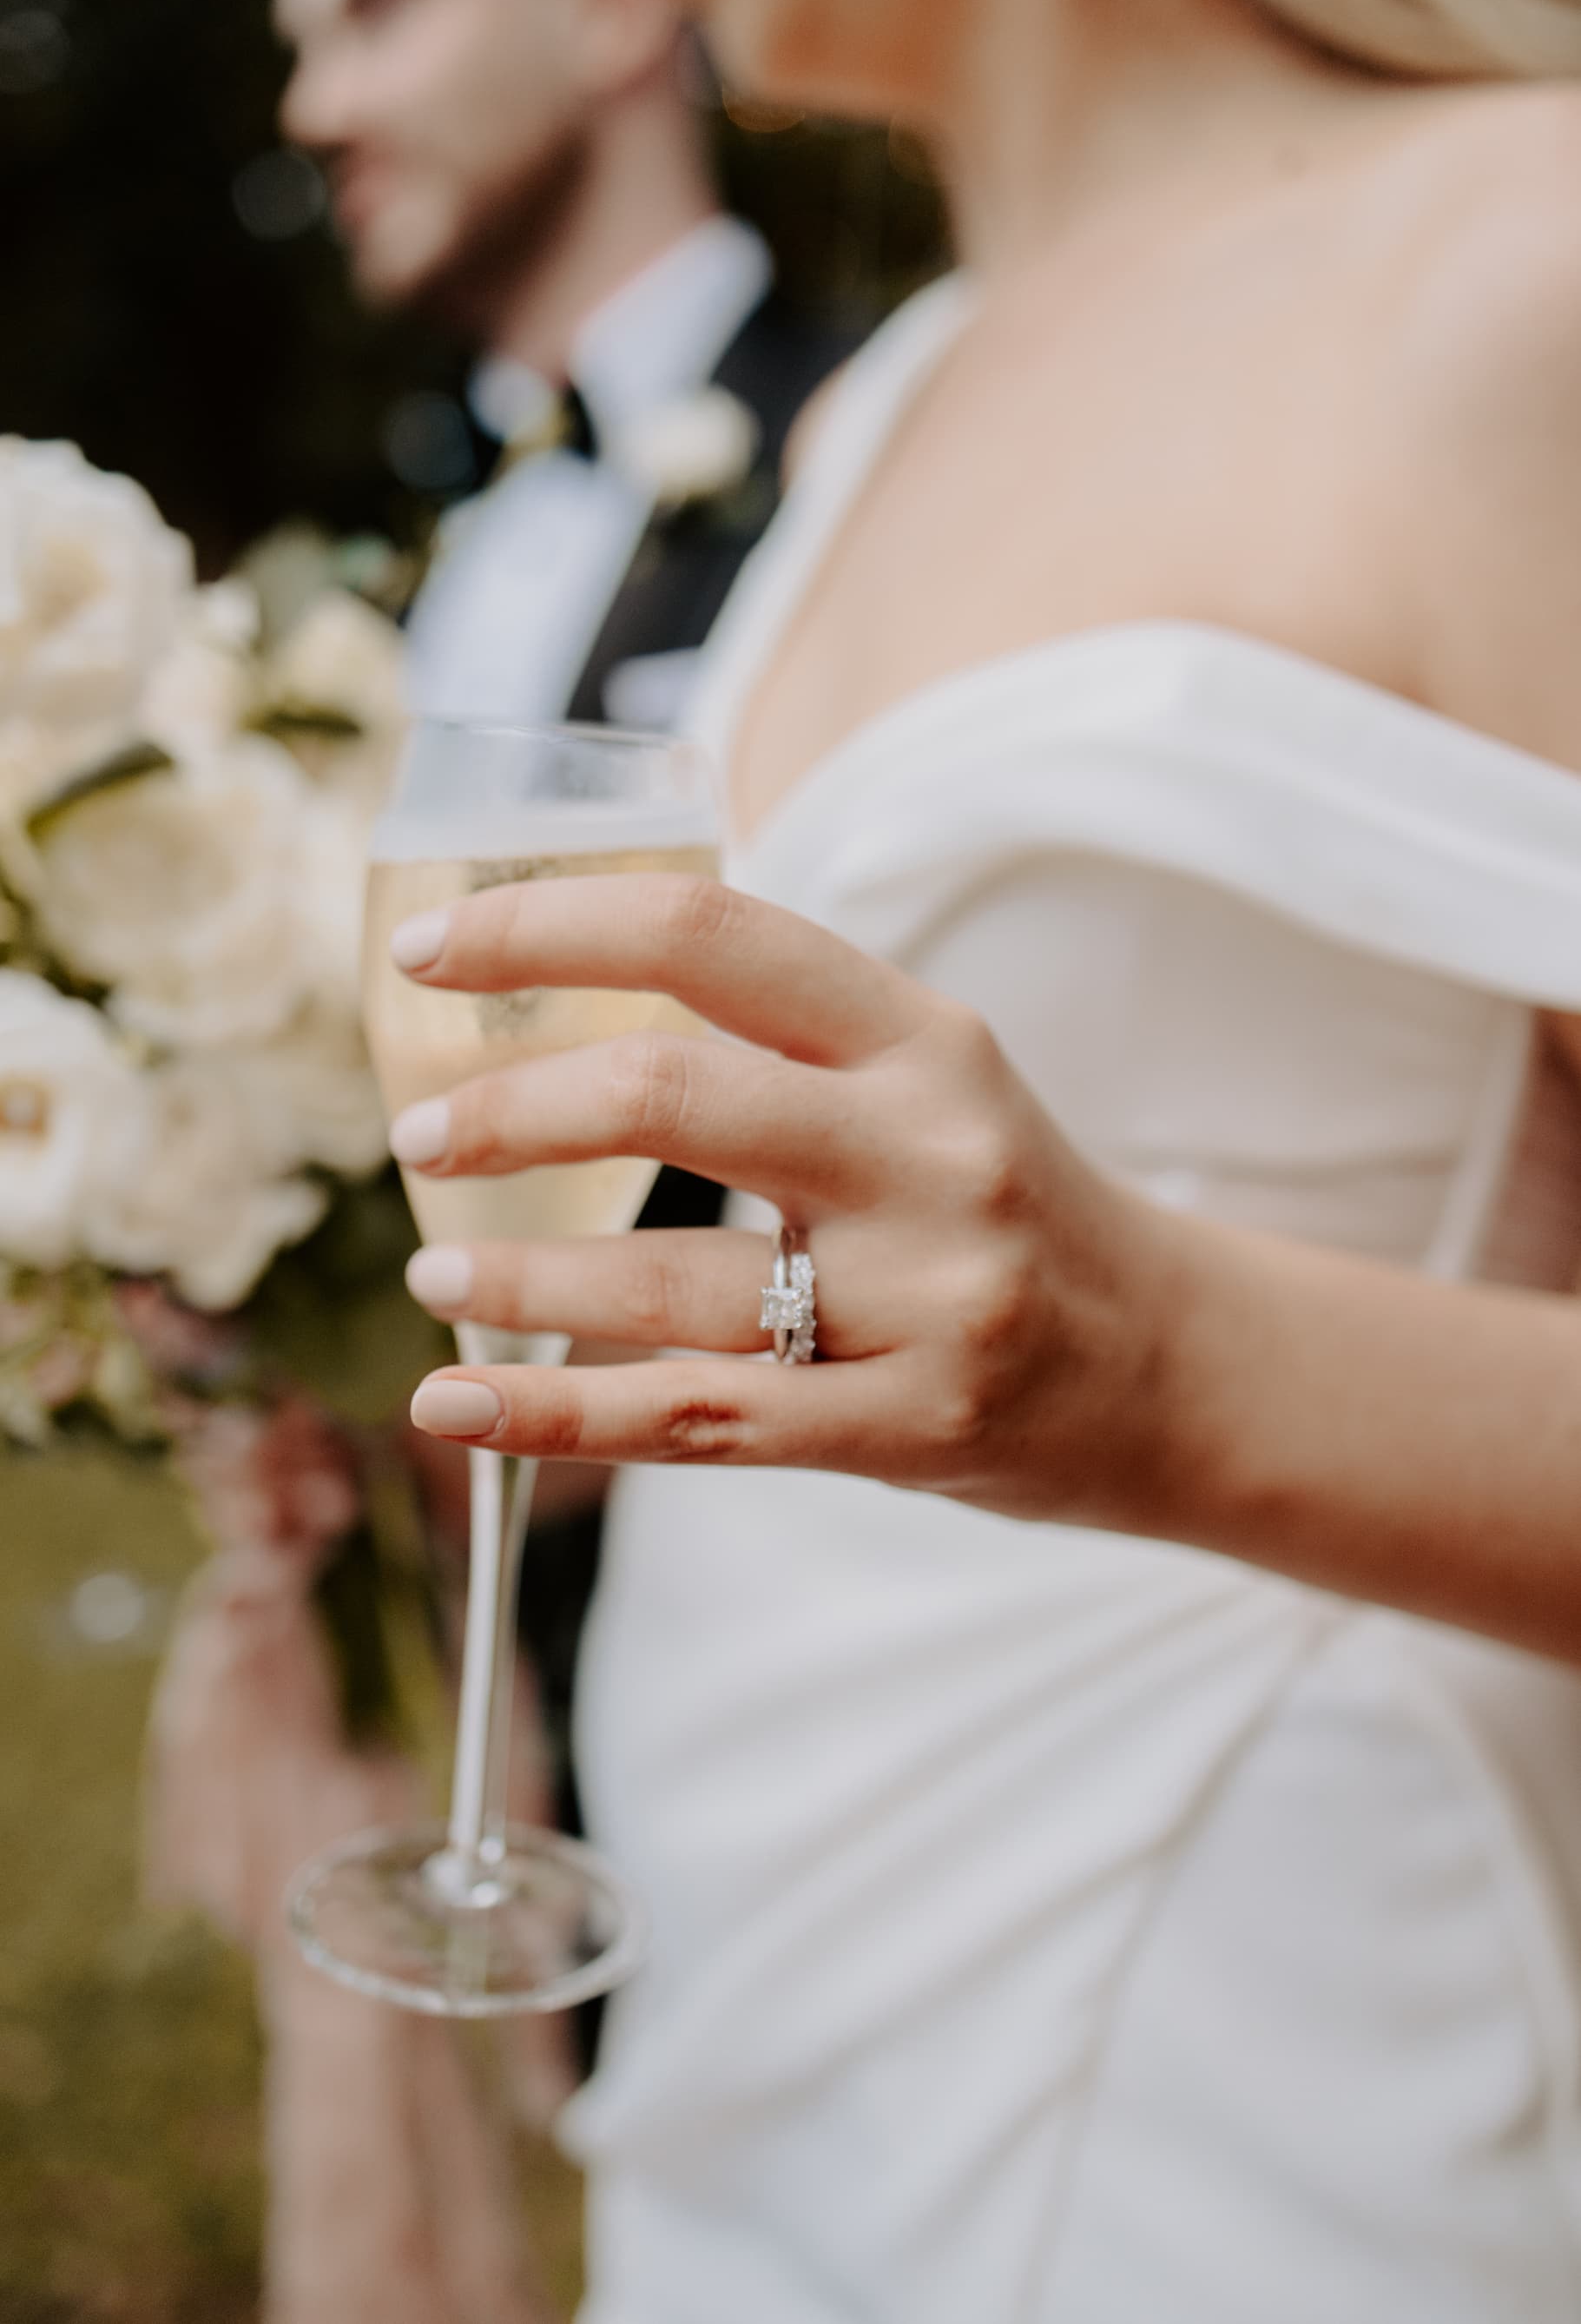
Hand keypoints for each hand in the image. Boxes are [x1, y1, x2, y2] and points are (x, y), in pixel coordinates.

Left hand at [392, 874, 1183, 1524]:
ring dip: (516, 1278)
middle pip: (671, 1092)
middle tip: (418, 1133)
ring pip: (671, 1279)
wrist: (1175, 1365)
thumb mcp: (931, 1086)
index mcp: (924, 1038)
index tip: (432, 950)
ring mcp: (930, 1297)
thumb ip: (784, 1041)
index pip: (708, 936)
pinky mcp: (915, 1424)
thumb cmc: (1013, 1210)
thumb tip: (568, 993)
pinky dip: (552, 1416)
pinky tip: (454, 1405)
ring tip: (437, 1274)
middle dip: (508, 1110)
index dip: (548, 927)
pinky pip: (696, 1418)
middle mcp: (931, 1151)